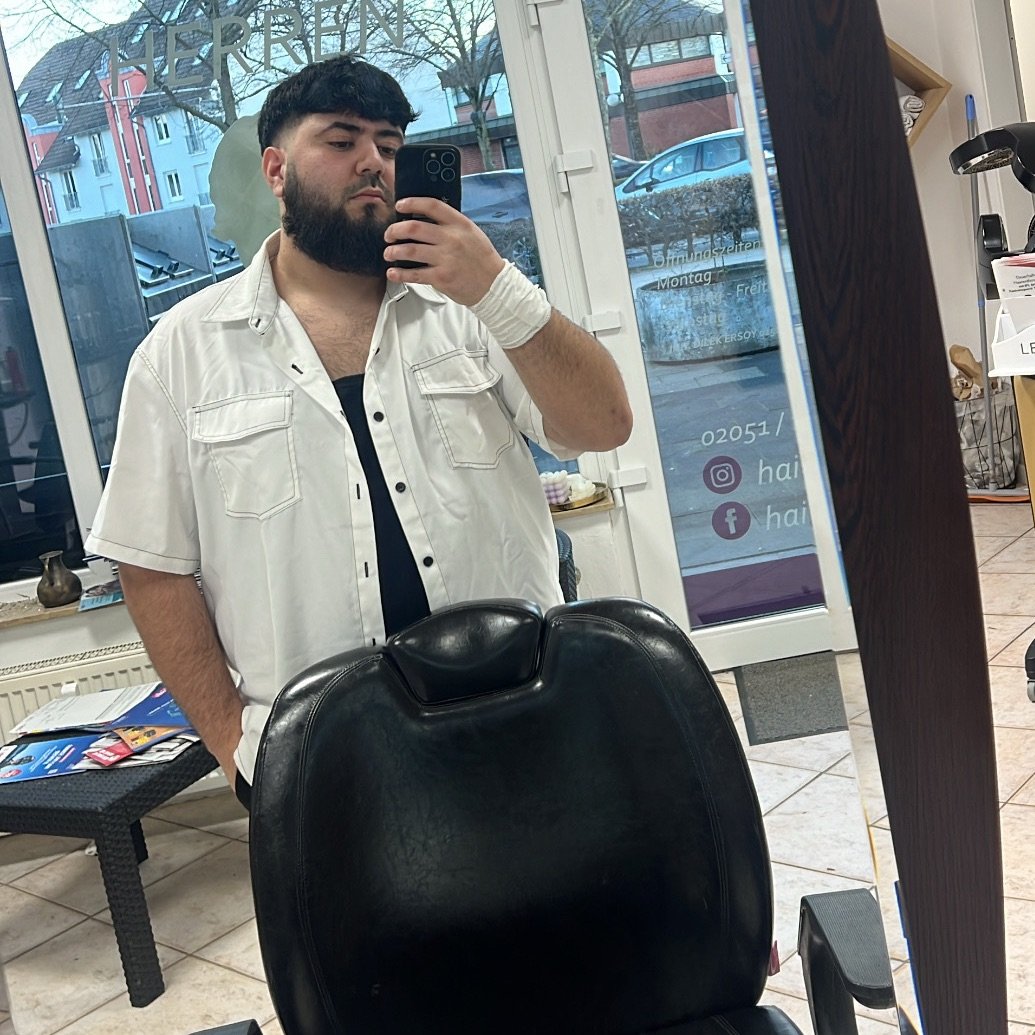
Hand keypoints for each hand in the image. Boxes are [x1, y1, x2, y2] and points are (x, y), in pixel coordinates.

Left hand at [384, 197, 504, 305]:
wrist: (494, 285)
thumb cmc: (482, 261)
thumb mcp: (471, 234)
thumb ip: (451, 226)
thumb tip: (425, 220)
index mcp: (459, 224)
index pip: (431, 205)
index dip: (412, 203)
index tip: (400, 206)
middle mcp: (451, 239)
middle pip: (413, 227)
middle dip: (395, 230)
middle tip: (389, 234)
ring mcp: (445, 259)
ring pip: (410, 250)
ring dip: (393, 251)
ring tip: (389, 253)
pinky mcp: (441, 278)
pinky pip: (414, 274)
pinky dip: (400, 274)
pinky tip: (393, 273)